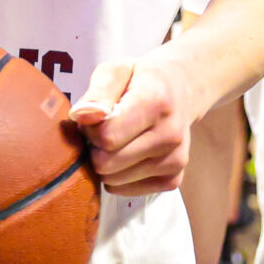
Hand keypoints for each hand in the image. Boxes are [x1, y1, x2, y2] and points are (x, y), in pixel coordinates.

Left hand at [70, 52, 198, 195]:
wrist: (181, 90)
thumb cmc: (140, 80)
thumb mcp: (115, 71)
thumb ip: (98, 93)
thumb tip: (82, 116)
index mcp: (156, 101)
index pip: (107, 136)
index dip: (91, 129)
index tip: (98, 117)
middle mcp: (170, 134)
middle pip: (107, 163)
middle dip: (96, 148)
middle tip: (105, 130)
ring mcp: (175, 160)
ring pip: (114, 181)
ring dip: (107, 163)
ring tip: (119, 140)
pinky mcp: (173, 180)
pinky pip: (126, 191)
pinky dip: (119, 176)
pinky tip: (128, 154)